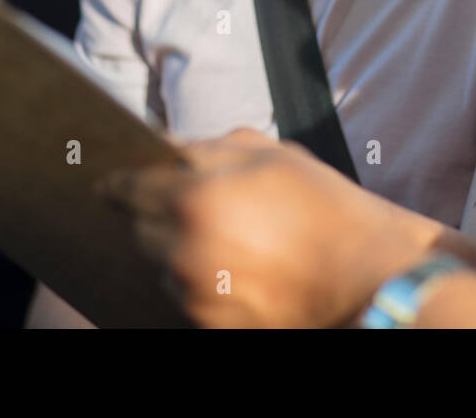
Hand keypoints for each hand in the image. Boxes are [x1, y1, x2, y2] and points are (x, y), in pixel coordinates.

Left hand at [98, 128, 440, 327]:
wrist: (370, 279)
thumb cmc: (329, 210)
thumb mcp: (275, 156)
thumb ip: (212, 148)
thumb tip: (167, 149)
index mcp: (194, 198)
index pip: (129, 186)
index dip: (116, 180)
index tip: (105, 180)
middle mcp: (183, 251)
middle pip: (138, 229)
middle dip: (153, 215)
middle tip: (184, 206)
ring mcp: (195, 294)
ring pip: (162, 266)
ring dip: (176, 251)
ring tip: (222, 240)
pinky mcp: (211, 326)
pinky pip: (184, 298)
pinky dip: (198, 282)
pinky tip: (233, 269)